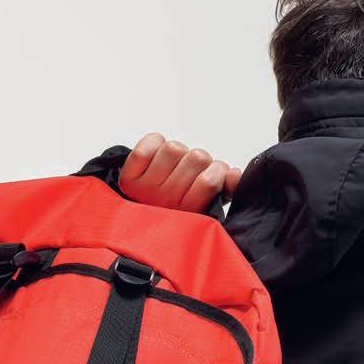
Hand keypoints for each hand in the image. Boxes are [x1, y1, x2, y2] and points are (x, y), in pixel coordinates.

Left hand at [119, 134, 241, 212]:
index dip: (215, 171)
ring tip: (172, 167)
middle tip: (188, 173)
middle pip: (197, 158)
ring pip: (174, 148)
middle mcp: (167, 203)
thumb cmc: (178, 210)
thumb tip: (235, 174)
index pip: (210, 181)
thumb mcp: (208, 205)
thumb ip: (225, 190)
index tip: (210, 177)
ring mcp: (146, 191)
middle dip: (197, 162)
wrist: (139, 220)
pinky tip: (155, 157)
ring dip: (177, 153)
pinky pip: (150, 144)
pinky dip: (154, 143)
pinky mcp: (129, 178)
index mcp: (189, 212)